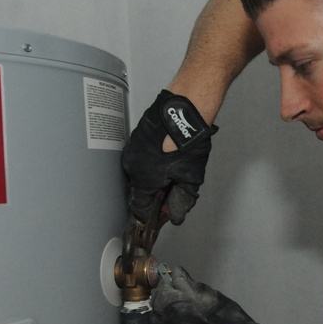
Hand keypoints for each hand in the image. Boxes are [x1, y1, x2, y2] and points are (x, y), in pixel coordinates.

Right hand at [121, 90, 217, 223]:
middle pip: (141, 189)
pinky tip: (168, 153)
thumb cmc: (188, 139)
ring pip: (140, 172)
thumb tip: (177, 213)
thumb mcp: (190, 177)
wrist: (184, 109)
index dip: (153, 214)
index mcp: (143, 179)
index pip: (141, 207)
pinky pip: (141, 156)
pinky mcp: (136, 137)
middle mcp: (132, 165)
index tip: (162, 214)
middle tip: (174, 187)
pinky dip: (152, 160)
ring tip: (173, 166)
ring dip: (154, 175)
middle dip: (156, 192)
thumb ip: (182, 200)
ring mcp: (132, 149)